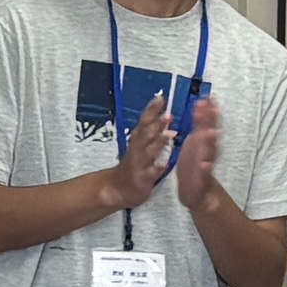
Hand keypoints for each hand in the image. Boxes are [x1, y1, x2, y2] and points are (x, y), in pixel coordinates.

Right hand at [102, 101, 186, 215]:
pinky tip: (163, 165)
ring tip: (169, 135)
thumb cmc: (132, 165)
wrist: (116, 189)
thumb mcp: (140, 146)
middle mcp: (136, 150)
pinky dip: (156, 169)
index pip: (144, 121)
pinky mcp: (141, 180)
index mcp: (136, 140)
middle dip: (156, 124)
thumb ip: (153, 132)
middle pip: (145, 135)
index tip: (160, 98)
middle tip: (167, 114)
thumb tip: (167, 118)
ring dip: (158, 143)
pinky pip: (149, 174)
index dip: (151, 110)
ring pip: (148, 153)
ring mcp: (138, 165)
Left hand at [160, 96, 225, 210]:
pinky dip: (205, 168)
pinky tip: (206, 163)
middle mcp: (208, 150)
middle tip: (214, 109)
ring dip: (211, 142)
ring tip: (213, 132)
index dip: (209, 110)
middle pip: (211, 133)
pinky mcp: (202, 179)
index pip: (208, 122)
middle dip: (212, 122)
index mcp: (203, 140)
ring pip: (210, 152)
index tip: (208, 97)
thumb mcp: (196, 139)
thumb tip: (201, 101)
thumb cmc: (195, 161)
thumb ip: (199, 122)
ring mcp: (206, 164)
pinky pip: (204, 173)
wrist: (196, 190)